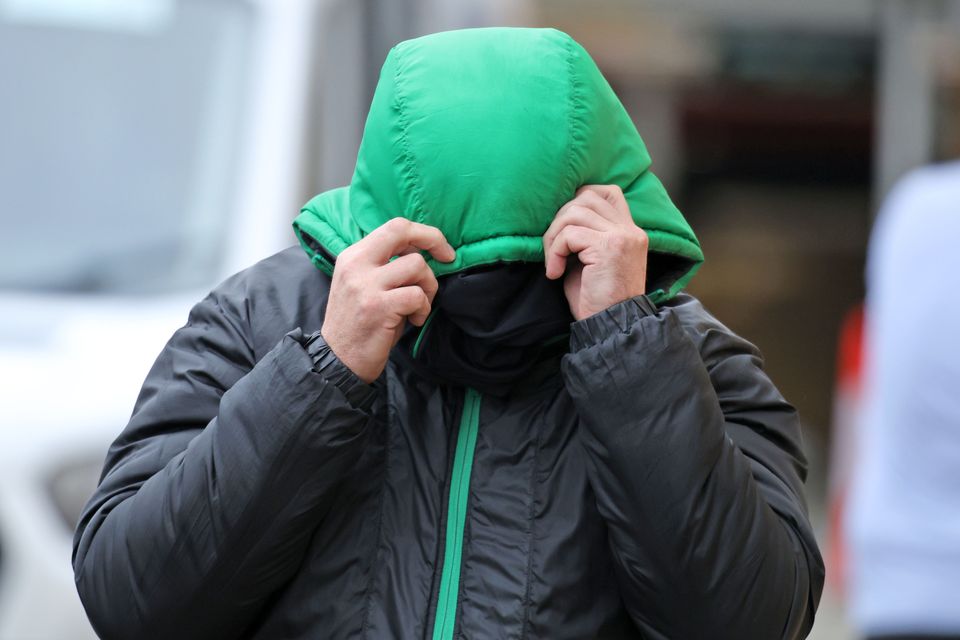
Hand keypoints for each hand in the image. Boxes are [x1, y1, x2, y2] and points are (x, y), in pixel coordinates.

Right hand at [321, 217, 455, 382]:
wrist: (337, 360)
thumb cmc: (359, 324)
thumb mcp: (364, 285)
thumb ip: (387, 266)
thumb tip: (423, 251)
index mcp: (353, 256)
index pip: (393, 227)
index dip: (423, 233)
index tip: (440, 248)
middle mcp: (356, 264)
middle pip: (402, 231)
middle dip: (433, 241)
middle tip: (447, 258)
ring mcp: (366, 285)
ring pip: (417, 265)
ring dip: (428, 287)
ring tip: (419, 306)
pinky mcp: (378, 307)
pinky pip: (417, 295)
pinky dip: (423, 308)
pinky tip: (414, 320)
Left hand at [543, 184, 648, 320]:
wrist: (611, 327)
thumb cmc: (597, 300)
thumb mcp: (592, 261)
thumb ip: (584, 236)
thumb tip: (557, 217)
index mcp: (631, 231)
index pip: (609, 192)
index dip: (580, 198)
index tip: (565, 225)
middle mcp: (630, 230)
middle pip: (585, 198)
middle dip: (559, 220)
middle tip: (552, 250)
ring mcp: (621, 236)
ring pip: (574, 213)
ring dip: (553, 237)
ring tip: (553, 263)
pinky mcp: (608, 247)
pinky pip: (569, 235)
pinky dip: (555, 252)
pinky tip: (555, 273)